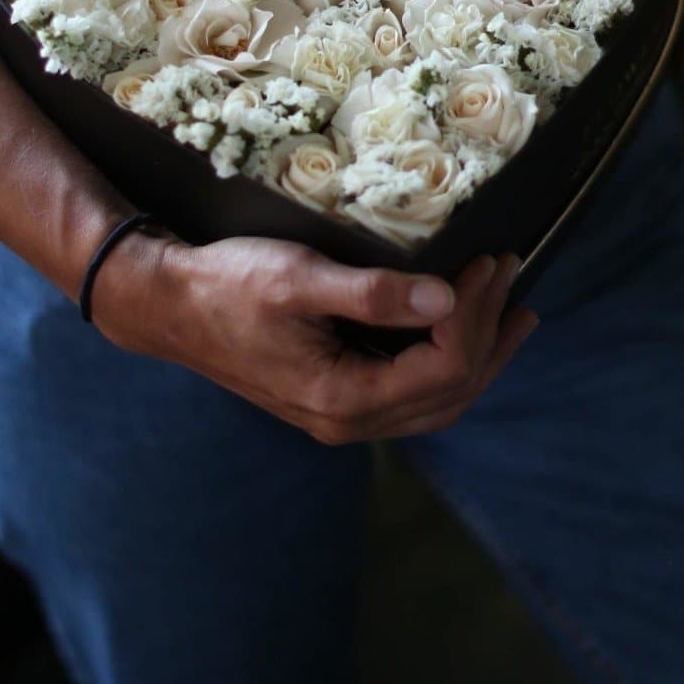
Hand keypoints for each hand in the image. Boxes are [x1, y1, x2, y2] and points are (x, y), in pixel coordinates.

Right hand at [91, 233, 540, 444]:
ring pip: (436, 402)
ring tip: (514, 311)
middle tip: (511, 275)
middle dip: (490, 335)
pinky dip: (450, 362)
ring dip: (480, 355)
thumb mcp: (299, 278)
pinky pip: (413, 394)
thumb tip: (443, 295)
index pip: (440, 368)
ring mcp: (342, 415)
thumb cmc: (227, 285)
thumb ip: (372, 293)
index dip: (474, 315)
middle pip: (450, 394)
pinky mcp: (337, 397)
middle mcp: (347, 421)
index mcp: (340, 397)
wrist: (169, 306)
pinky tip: (463, 328)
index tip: (486, 261)